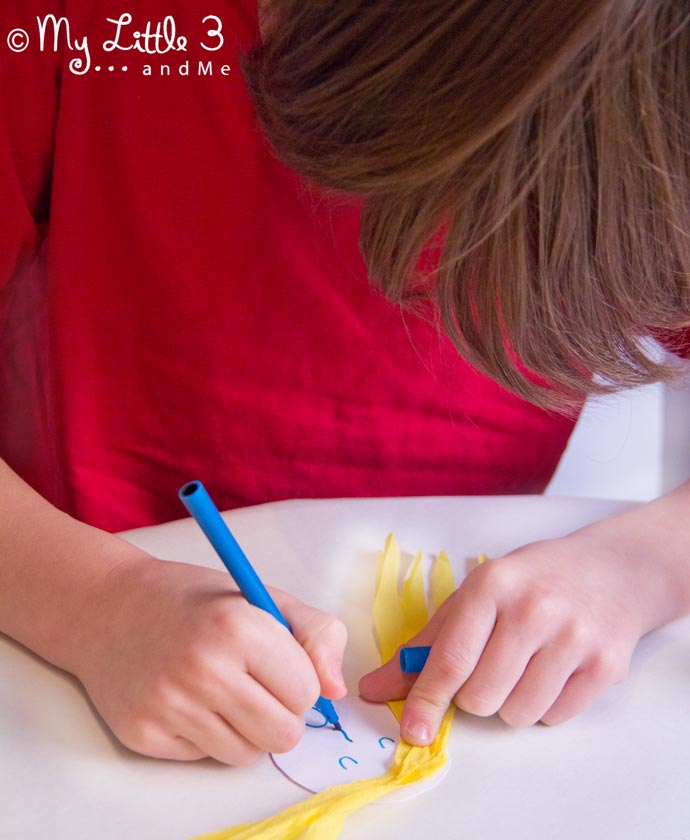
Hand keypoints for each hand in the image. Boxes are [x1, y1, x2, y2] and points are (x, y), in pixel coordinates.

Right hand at [69, 554, 346, 763]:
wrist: (109, 607)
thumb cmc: (195, 601)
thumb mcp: (262, 596)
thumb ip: (315, 634)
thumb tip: (336, 691)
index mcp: (238, 627)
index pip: (307, 691)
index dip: (299, 679)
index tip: (279, 663)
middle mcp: (203, 669)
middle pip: (283, 734)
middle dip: (281, 713)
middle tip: (258, 685)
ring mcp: (169, 705)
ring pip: (247, 754)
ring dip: (246, 729)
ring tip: (223, 691)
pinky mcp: (143, 733)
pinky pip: (205, 757)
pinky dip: (207, 735)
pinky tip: (189, 700)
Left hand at [359, 526, 660, 744]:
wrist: (611, 570)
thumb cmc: (530, 582)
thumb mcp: (475, 596)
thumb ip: (425, 644)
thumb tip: (375, 687)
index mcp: (492, 586)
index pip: (451, 659)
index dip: (426, 700)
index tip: (412, 730)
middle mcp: (534, 609)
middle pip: (481, 697)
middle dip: (475, 696)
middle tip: (490, 666)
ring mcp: (574, 637)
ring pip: (518, 714)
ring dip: (511, 703)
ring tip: (524, 665)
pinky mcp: (605, 665)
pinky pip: (556, 717)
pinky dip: (546, 706)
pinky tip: (554, 669)